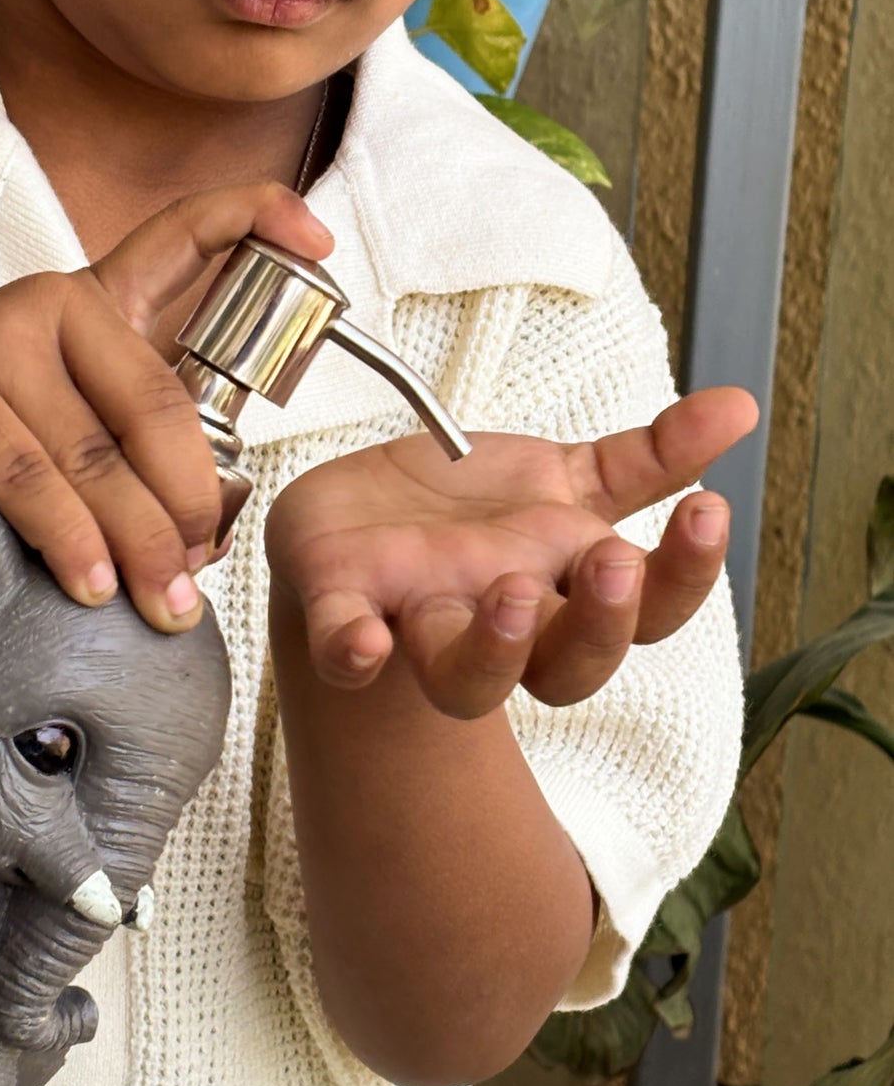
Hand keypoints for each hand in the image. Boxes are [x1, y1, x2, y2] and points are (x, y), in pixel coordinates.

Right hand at [0, 184, 332, 632]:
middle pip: (158, 406)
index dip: (258, 221)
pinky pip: (34, 480)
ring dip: (139, 544)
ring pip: (98, 458)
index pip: (183, 240)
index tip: (322, 247)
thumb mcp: (57, 422)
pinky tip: (93, 584)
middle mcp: (52, 304)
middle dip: (190, 504)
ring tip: (159, 604)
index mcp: (93, 304)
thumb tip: (204, 535)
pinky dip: (71, 541)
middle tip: (197, 572)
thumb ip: (127, 449)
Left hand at [263, 387, 759, 711]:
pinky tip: (365, 645)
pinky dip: (353, 649)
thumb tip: (738, 407)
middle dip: (597, 622)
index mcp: (566, 590)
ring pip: (465, 678)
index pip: (646, 612)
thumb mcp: (559, 480)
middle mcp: (503, 624)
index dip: (681, 576)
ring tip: (512, 595)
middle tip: (610, 561)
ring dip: (493, 648)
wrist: (351, 518)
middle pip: (567, 665)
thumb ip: (647, 460)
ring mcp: (423, 622)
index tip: (705, 511)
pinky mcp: (345, 608)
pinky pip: (346, 644)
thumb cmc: (466, 515)